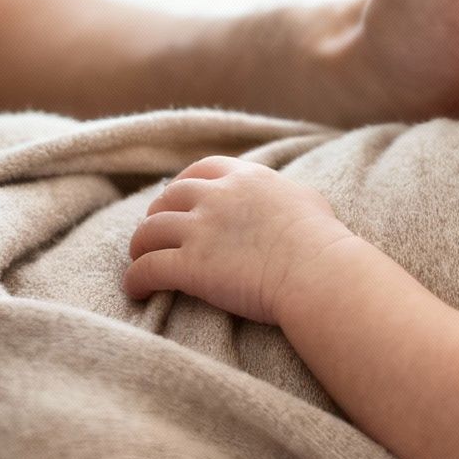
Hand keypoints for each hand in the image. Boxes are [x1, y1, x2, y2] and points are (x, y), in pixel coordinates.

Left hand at [123, 156, 354, 322]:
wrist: (317, 271)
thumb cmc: (323, 241)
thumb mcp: (305, 200)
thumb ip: (281, 194)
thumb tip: (283, 200)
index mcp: (245, 178)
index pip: (202, 169)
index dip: (184, 182)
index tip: (179, 197)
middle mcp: (217, 197)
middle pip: (168, 197)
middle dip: (157, 213)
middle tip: (157, 232)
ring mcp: (200, 230)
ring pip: (148, 231)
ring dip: (139, 245)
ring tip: (139, 259)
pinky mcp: (190, 265)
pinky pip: (148, 268)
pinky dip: (136, 279)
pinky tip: (136, 289)